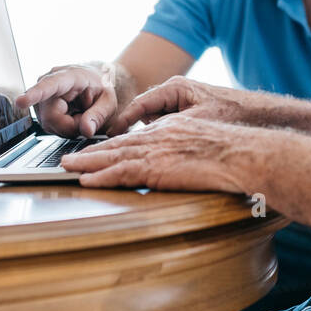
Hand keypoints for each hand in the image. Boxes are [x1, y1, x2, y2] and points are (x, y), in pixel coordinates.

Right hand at [15, 63, 116, 137]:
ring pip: (50, 124)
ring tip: (79, 114)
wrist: (94, 81)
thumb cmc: (100, 87)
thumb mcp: (108, 101)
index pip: (49, 85)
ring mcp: (42, 95)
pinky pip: (49, 126)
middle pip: (52, 117)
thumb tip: (86, 130)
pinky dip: (63, 127)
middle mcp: (49, 82)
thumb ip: (99, 115)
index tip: (21, 102)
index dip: (34, 95)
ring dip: (68, 126)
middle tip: (87, 117)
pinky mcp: (40, 108)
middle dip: (72, 125)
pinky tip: (71, 117)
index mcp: (69, 76)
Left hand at [61, 114, 263, 191]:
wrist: (242, 154)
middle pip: (117, 145)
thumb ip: (186, 149)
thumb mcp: (204, 142)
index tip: (97, 151)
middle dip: (91, 152)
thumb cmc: (232, 152)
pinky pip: (122, 172)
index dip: (113, 145)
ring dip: (87, 163)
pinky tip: (87, 180)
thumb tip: (179, 161)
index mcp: (170, 129)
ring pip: (113, 156)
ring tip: (68, 167)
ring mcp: (156, 151)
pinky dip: (101, 176)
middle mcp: (159, 136)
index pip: (135, 138)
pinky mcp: (157, 167)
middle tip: (69, 157)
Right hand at [105, 76, 250, 135]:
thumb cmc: (229, 113)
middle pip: (143, 112)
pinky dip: (163, 134)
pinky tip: (169, 146)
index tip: (111, 135)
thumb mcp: (196, 121)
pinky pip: (164, 123)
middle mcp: (173, 91)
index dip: (124, 121)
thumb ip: (169, 126)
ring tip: (155, 147)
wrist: (253, 113)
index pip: (140, 104)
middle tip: (124, 147)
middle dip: (135, 131)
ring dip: (152, 134)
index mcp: (174, 88)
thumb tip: (145, 137)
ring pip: (153, 120)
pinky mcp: (183, 110)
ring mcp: (178, 100)